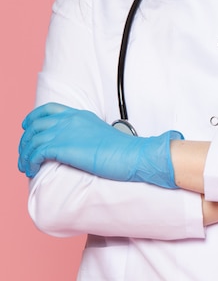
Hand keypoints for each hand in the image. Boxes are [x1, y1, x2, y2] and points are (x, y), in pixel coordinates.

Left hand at [18, 103, 180, 187]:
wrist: (131, 154)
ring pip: (32, 140)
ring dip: (24, 155)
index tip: (27, 127)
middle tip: (24, 155)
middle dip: (25, 141)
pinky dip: (30, 162)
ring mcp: (66, 132)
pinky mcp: (63, 147)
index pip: (49, 109)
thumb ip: (86, 134)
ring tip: (26, 167)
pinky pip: (36, 153)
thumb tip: (78, 145)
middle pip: (35, 125)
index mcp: (80, 115)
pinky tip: (33, 170)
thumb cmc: (123, 150)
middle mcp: (70, 120)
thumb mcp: (102, 134)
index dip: (33, 117)